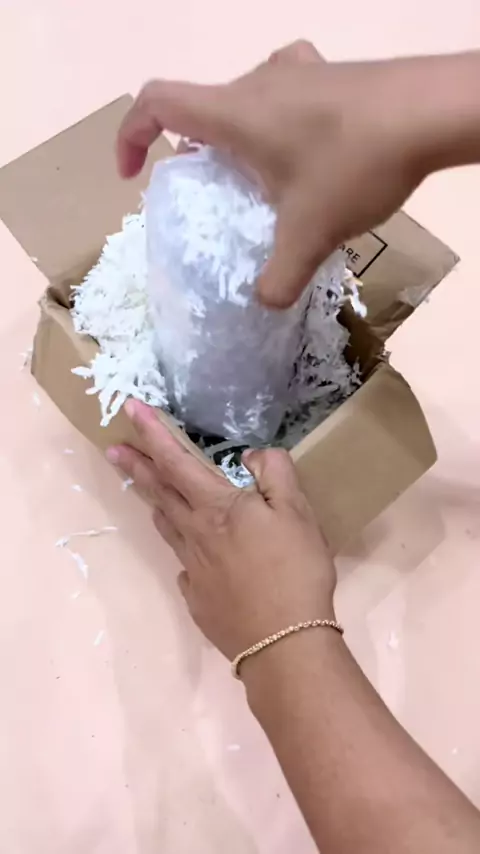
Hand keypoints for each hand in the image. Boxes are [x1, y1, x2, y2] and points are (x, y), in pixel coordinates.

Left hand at [107, 400, 336, 660]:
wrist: (283, 644)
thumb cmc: (294, 570)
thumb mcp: (297, 512)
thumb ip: (274, 473)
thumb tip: (250, 455)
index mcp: (216, 508)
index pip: (176, 460)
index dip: (153, 432)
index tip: (130, 407)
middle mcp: (194, 534)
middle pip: (159, 493)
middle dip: (136, 466)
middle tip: (112, 448)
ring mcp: (192, 569)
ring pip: (167, 527)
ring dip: (154, 503)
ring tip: (146, 491)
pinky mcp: (198, 598)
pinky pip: (184, 564)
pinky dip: (184, 548)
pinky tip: (192, 554)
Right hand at [117, 41, 429, 306]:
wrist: (430, 112)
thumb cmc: (353, 166)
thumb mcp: (310, 235)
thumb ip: (279, 277)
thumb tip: (262, 304)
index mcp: (233, 114)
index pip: (157, 103)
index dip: (131, 135)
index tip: (134, 173)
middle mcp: (256, 83)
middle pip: (202, 108)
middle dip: (194, 152)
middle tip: (214, 195)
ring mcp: (296, 71)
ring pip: (244, 100)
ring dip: (237, 136)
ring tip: (259, 179)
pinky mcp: (329, 74)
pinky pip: (283, 93)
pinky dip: (276, 122)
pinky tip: (304, 152)